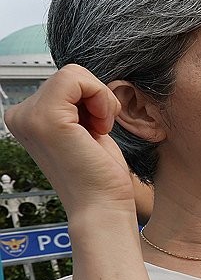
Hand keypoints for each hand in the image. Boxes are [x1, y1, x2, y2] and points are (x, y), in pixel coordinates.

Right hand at [4, 64, 135, 215]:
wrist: (102, 206)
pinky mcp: (45, 118)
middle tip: (95, 134)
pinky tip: (97, 130)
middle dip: (96, 101)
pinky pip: (78, 78)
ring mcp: (28, 117)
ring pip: (75, 74)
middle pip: (71, 75)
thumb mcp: (81, 127)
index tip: (92, 132)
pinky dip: (100, 100)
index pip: (65, 82)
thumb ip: (74, 104)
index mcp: (25, 118)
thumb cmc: (99, 173)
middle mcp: (19, 116)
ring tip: (95, 133)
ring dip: (100, 102)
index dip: (91, 101)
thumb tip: (81, 81)